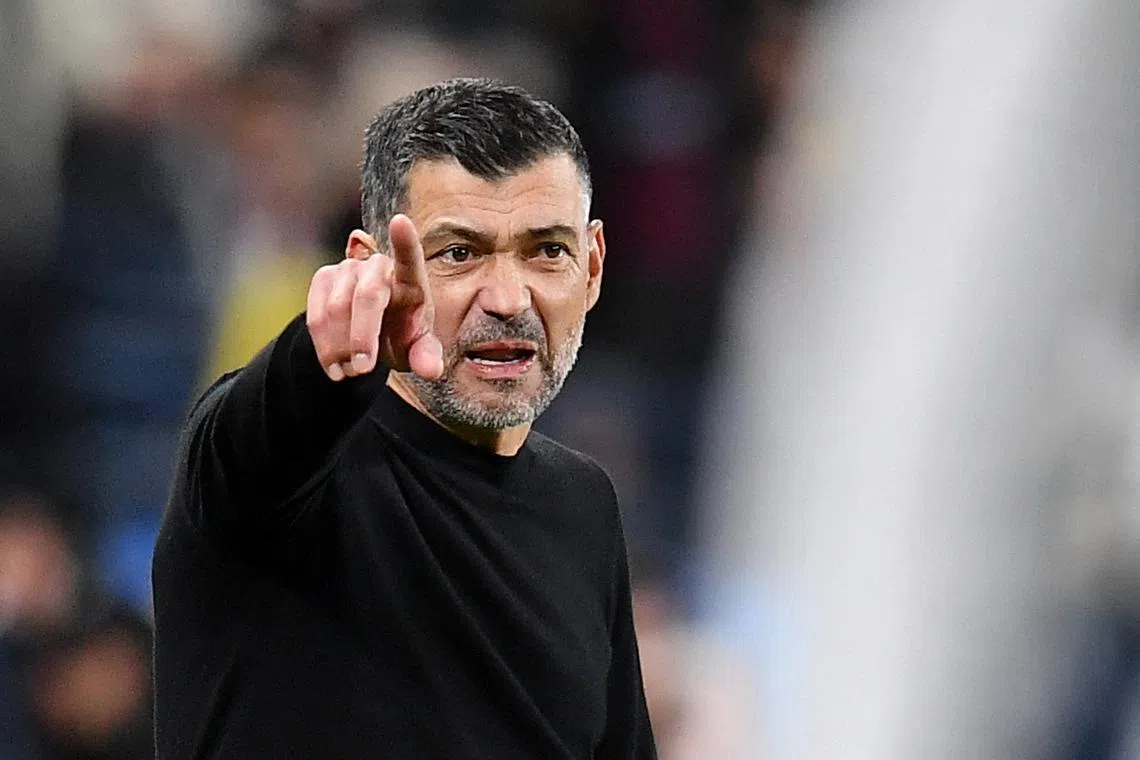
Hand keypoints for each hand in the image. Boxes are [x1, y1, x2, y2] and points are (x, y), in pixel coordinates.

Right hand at [307, 214, 443, 380]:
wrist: (368, 339)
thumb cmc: (401, 337)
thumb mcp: (418, 350)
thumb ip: (426, 357)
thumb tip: (432, 370)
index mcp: (411, 279)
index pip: (410, 257)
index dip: (404, 240)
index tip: (400, 221)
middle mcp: (378, 266)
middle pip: (367, 295)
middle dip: (362, 337)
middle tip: (363, 370)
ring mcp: (349, 268)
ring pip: (336, 309)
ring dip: (341, 348)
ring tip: (352, 373)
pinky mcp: (324, 279)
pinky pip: (316, 315)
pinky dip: (324, 346)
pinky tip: (335, 368)